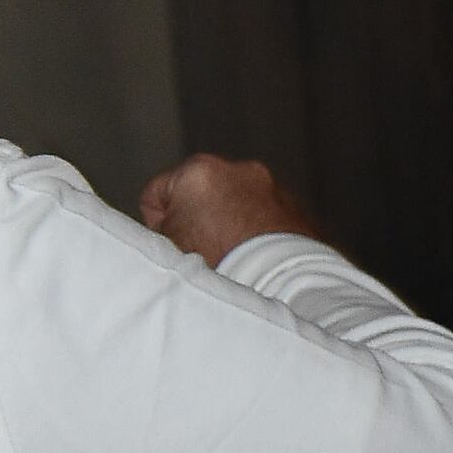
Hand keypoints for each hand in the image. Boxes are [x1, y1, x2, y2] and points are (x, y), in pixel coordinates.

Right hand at [138, 155, 323, 262]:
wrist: (280, 282)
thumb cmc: (220, 262)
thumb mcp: (166, 244)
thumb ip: (155, 227)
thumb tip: (155, 229)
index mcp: (200, 170)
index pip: (156, 194)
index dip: (158, 224)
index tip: (174, 243)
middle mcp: (240, 169)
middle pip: (199, 197)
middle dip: (197, 219)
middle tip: (202, 250)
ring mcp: (273, 187)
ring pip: (234, 205)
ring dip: (230, 223)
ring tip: (231, 254)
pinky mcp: (297, 207)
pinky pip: (264, 217)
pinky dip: (258, 231)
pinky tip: (256, 255)